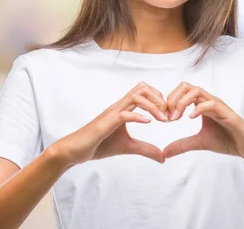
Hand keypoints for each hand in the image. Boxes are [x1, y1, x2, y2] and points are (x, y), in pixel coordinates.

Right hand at [51, 82, 168, 166]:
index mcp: (125, 108)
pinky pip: (124, 114)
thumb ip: (146, 149)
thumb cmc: (99, 145)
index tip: (169, 115)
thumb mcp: (128, 147)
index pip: (145, 91)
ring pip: (135, 96)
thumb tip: (163, 157)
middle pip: (143, 88)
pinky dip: (138, 116)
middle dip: (160, 98)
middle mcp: (119, 106)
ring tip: (162, 120)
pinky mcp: (105, 124)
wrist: (74, 151)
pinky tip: (148, 123)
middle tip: (168, 116)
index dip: (161, 99)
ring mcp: (112, 113)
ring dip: (153, 106)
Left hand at [162, 82, 243, 161]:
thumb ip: (182, 145)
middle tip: (167, 116)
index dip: (169, 102)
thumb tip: (163, 153)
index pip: (182, 92)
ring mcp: (218, 105)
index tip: (163, 118)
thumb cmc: (227, 140)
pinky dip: (198, 109)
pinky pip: (210, 103)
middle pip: (186, 86)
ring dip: (181, 102)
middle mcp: (209, 101)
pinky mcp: (226, 112)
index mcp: (202, 105)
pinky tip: (190, 119)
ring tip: (175, 118)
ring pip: (196, 91)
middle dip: (172, 98)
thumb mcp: (199, 143)